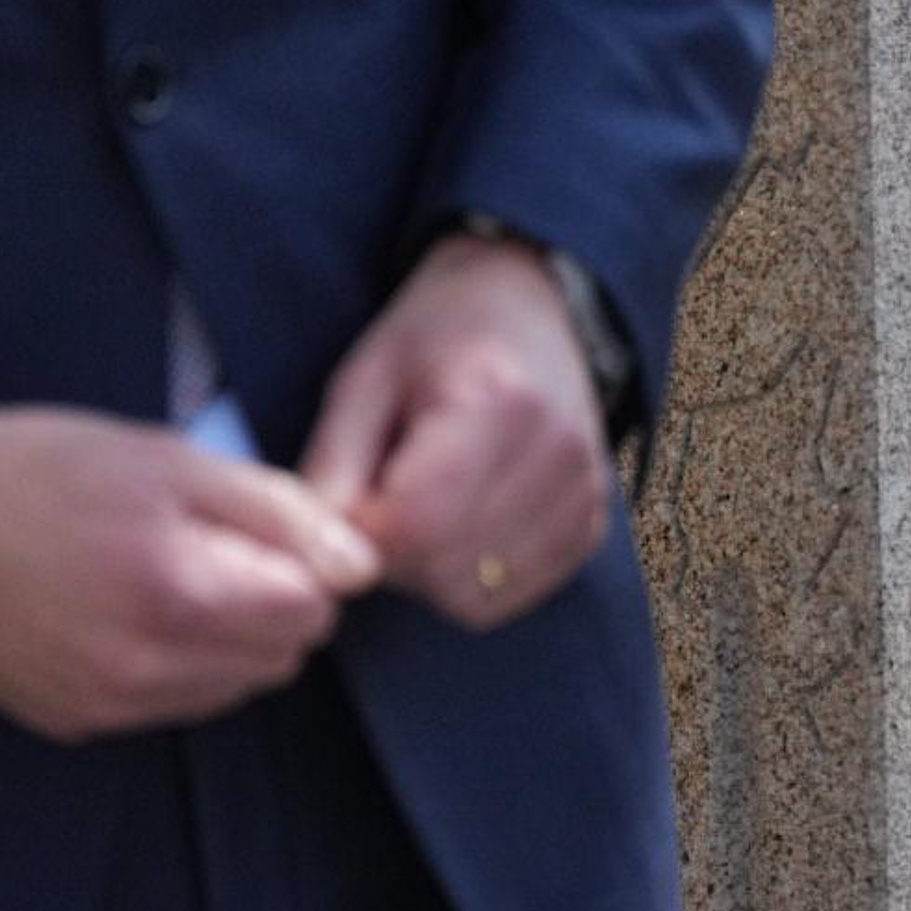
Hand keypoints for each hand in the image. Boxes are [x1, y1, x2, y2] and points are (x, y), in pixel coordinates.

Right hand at [0, 406, 381, 743]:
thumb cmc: (42, 471)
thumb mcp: (170, 459)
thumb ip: (279, 514)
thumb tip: (361, 568)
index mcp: (177, 591)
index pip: (314, 610)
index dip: (300, 563)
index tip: (257, 530)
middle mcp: (144, 667)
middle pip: (281, 657)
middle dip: (268, 603)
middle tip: (204, 546)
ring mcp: (106, 705)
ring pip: (233, 687)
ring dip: (224, 638)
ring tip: (160, 573)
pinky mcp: (75, 721)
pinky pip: (171, 705)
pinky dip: (171, 663)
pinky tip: (122, 611)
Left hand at [301, 230, 611, 630]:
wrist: (533, 310)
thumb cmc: (435, 339)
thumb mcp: (364, 380)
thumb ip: (333, 471)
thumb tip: (318, 568)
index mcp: (499, 400)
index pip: (416, 524)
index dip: (359, 536)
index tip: (345, 504)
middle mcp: (558, 454)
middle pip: (444, 569)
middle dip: (392, 557)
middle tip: (380, 503)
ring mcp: (585, 497)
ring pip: (473, 598)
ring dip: (427, 574)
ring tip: (421, 511)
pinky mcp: (591, 530)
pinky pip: (507, 600)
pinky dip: (467, 580)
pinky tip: (459, 525)